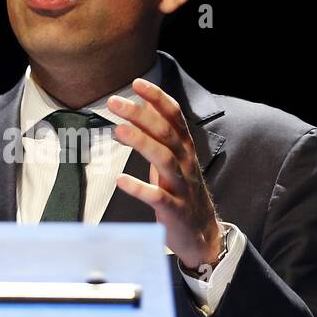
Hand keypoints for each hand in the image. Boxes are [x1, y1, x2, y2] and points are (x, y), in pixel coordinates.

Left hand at [108, 78, 222, 271]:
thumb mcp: (174, 159)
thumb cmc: (181, 191)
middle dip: (141, 115)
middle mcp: (185, 163)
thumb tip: (144, 106)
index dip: (158, 99)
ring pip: (164, 160)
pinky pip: (158, 198)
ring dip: (141, 143)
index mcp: (185, 149)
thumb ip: (161, 135)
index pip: (174, 117)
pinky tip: (121, 180)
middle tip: (115, 102)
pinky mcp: (174, 210)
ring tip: (118, 131)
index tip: (137, 83)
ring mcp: (181, 187)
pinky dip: (140, 188)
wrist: (201, 233)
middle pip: (166, 134)